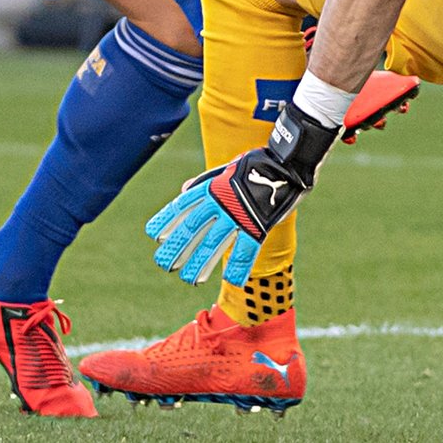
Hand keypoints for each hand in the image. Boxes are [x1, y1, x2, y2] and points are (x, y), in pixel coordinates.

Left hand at [144, 104, 336, 285]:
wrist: (288, 161)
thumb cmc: (258, 164)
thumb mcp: (227, 169)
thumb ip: (205, 181)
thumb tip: (184, 189)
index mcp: (212, 187)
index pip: (183, 205)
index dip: (167, 220)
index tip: (153, 235)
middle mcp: (222, 201)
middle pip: (193, 228)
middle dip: (177, 247)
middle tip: (164, 264)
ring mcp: (240, 214)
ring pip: (214, 243)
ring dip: (200, 263)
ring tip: (188, 278)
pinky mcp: (259, 224)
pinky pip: (247, 250)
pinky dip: (240, 266)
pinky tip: (232, 281)